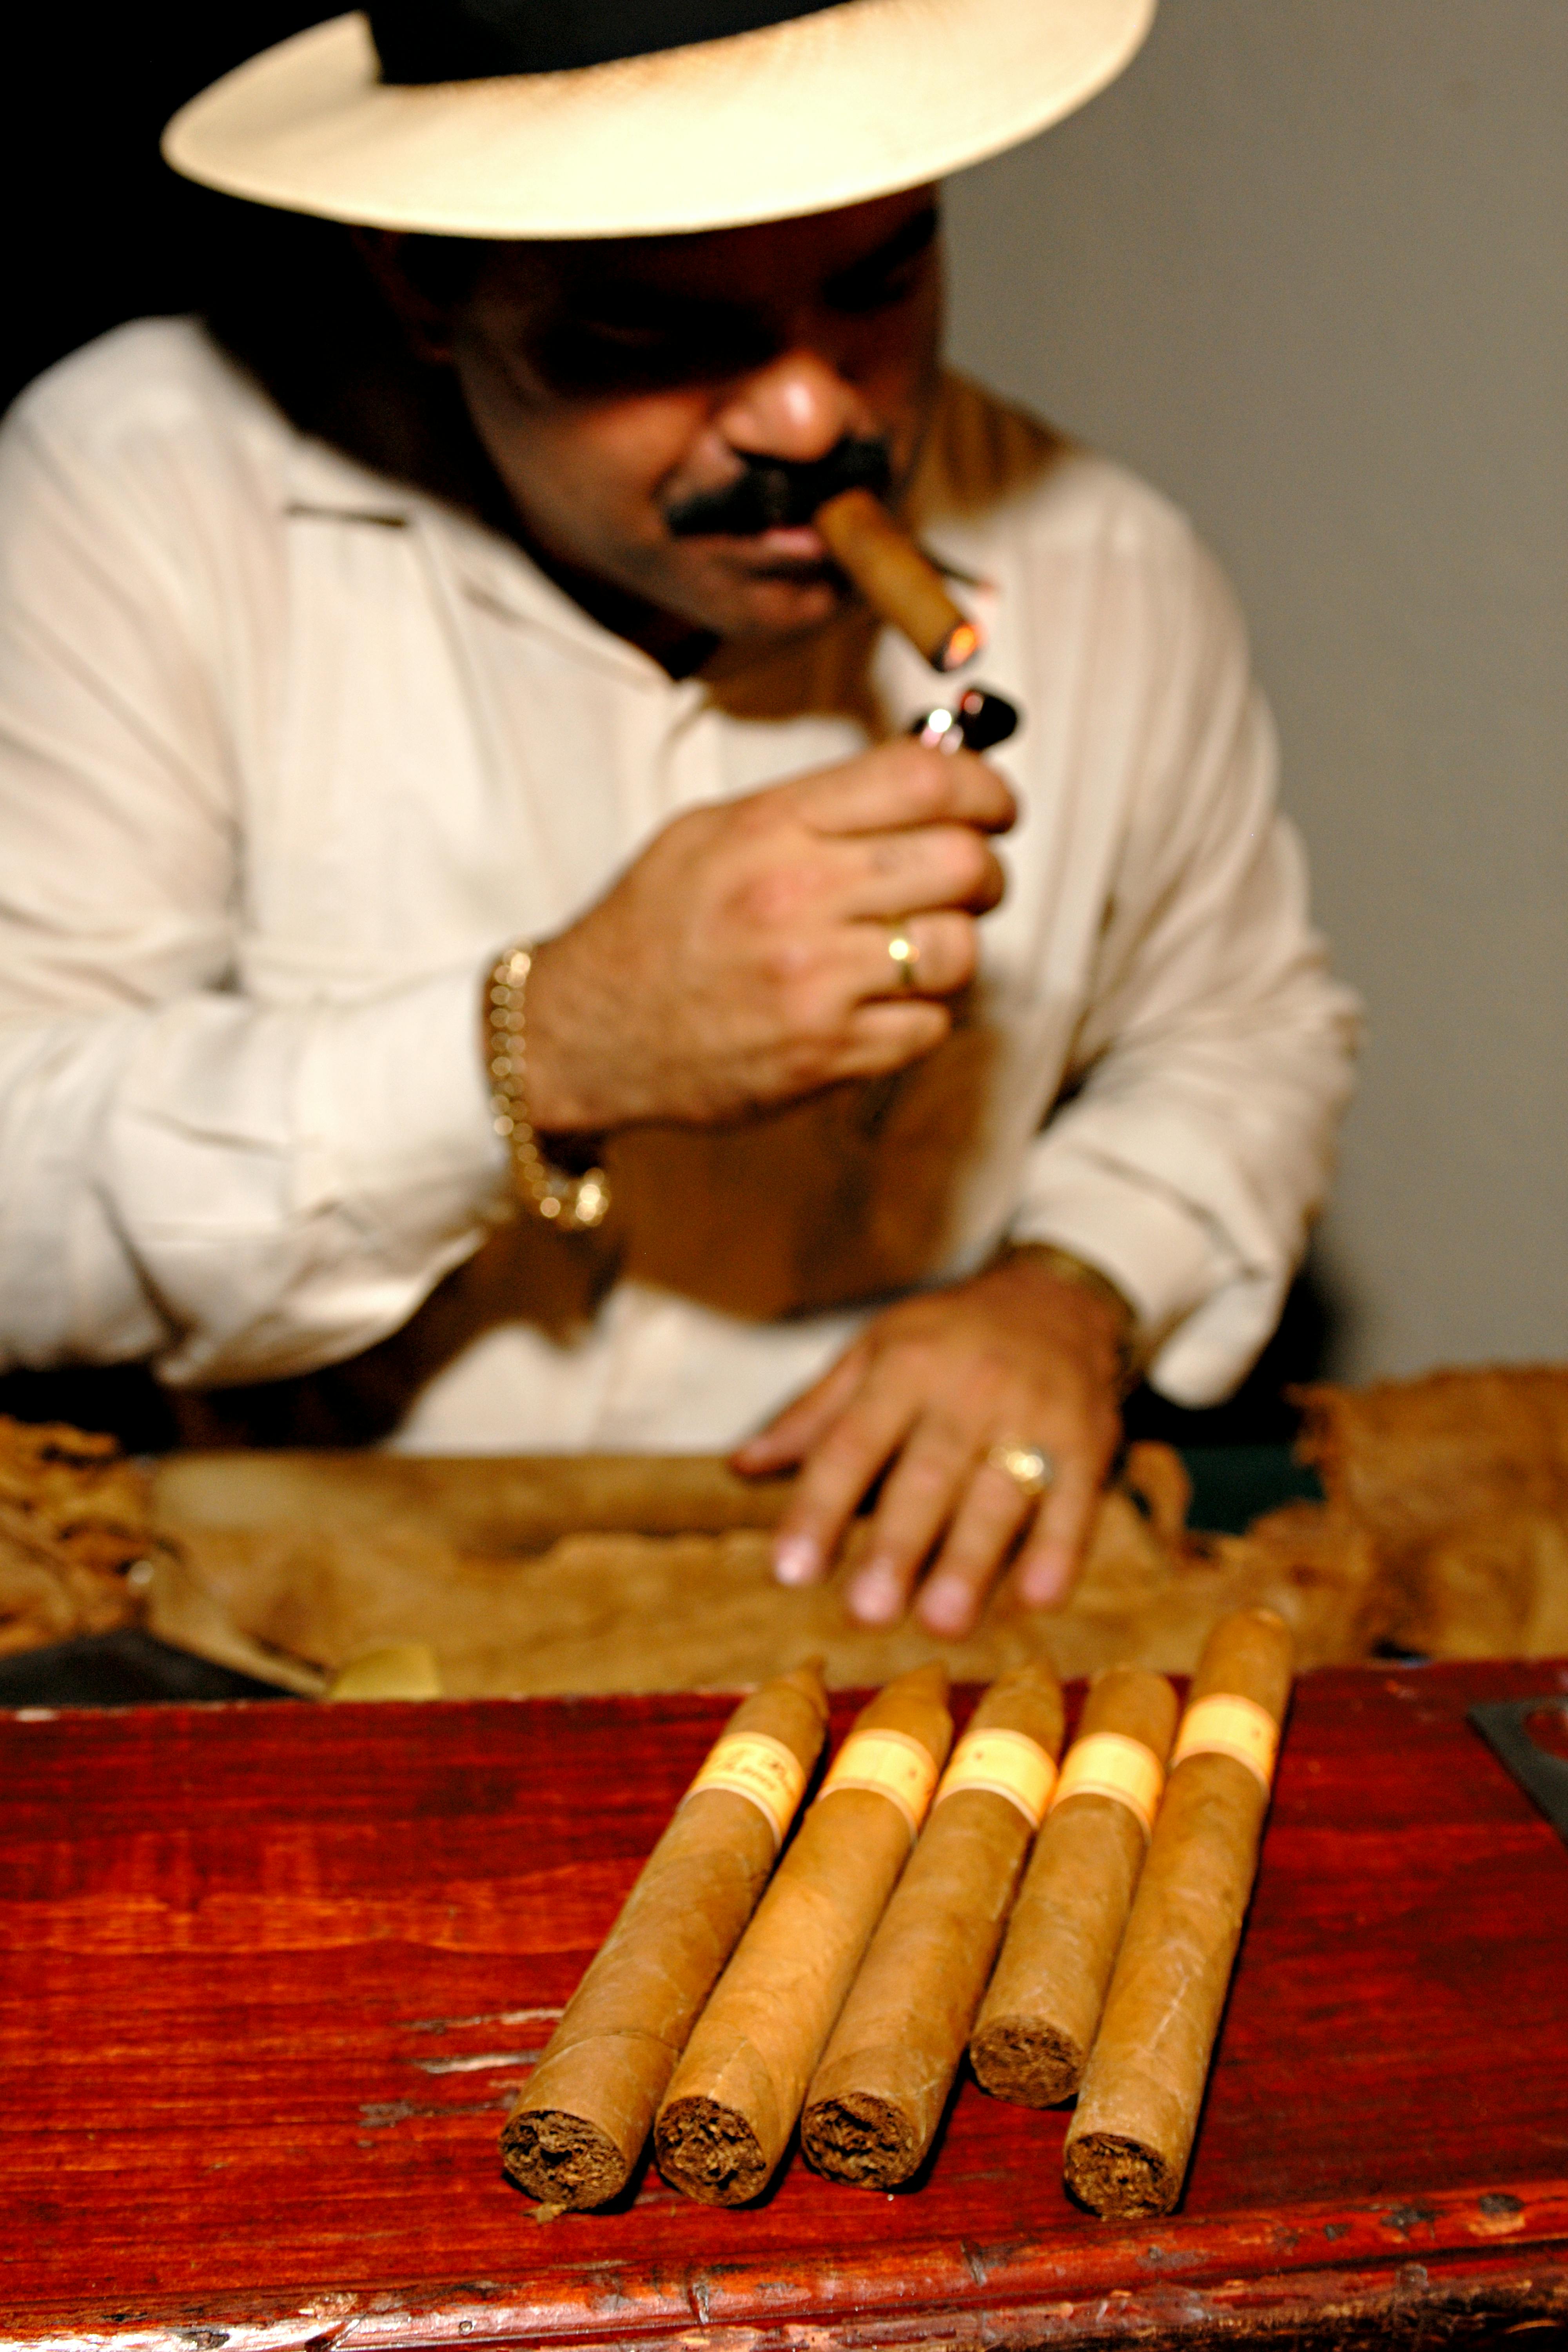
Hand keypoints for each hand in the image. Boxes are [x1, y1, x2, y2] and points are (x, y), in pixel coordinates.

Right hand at [519, 739, 1014, 1131]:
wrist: (586, 1031)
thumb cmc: (655, 925)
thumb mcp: (714, 829)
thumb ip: (817, 804)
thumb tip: (927, 781)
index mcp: (772, 828)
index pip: (923, 780)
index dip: (983, 786)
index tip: (993, 804)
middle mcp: (797, 900)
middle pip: (961, 862)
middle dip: (984, 868)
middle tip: (969, 877)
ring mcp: (815, 985)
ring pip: (959, 950)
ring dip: (957, 945)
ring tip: (921, 944)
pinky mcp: (825, 1056)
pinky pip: (930, 1027)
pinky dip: (923, 1015)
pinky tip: (885, 1003)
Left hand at [732, 1254, 1124, 1635]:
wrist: (1059, 1297)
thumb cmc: (949, 1338)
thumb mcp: (875, 1350)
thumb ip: (814, 1414)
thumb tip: (742, 1467)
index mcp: (905, 1365)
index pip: (851, 1443)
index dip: (819, 1508)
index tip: (788, 1571)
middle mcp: (969, 1388)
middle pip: (927, 1474)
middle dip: (898, 1546)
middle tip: (865, 1613)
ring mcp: (1035, 1415)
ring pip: (1000, 1494)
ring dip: (972, 1562)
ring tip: (942, 1623)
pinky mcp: (1089, 1441)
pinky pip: (1074, 1503)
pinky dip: (1057, 1552)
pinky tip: (1034, 1599)